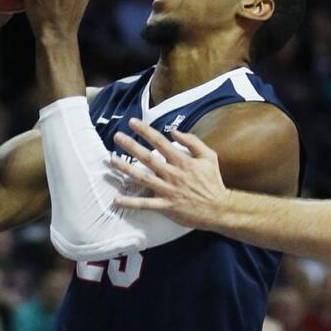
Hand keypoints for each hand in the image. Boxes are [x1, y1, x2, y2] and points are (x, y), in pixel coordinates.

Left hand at [111, 118, 228, 229]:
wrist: (218, 208)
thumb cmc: (213, 181)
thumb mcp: (209, 156)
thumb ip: (192, 142)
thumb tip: (174, 132)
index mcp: (182, 161)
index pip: (160, 142)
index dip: (145, 131)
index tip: (132, 122)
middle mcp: (172, 174)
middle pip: (148, 158)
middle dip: (131, 146)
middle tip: (117, 136)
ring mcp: (167, 190)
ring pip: (143, 179)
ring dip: (126, 169)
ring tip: (112, 160)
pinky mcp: (165, 206)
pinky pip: (145, 204)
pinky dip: (131, 203)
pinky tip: (116, 199)